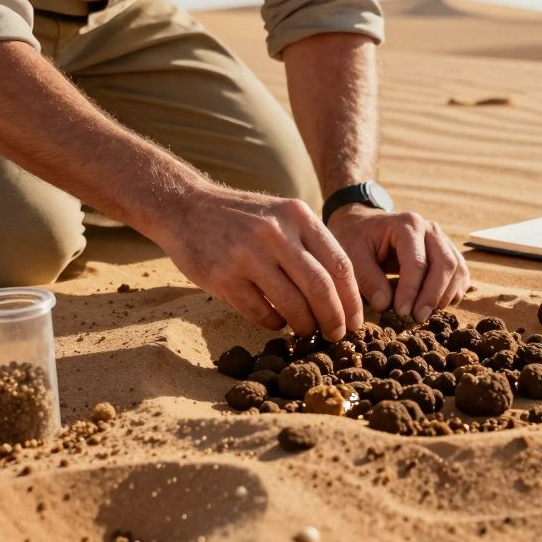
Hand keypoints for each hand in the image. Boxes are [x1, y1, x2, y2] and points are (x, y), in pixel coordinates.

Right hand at [158, 185, 363, 340]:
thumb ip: (310, 244)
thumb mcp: (281, 215)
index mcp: (297, 215)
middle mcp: (275, 232)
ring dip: (304, 326)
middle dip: (334, 319)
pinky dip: (274, 324)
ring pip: (292, 305)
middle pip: (320, 288)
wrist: (185, 207)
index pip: (340, 264)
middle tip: (337, 335)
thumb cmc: (242, 218)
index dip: (352, 300)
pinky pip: (260, 313)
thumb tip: (344, 294)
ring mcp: (247, 254)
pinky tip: (275, 322)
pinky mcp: (223, 276)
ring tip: (306, 331)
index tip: (356, 321)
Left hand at [326, 204, 470, 322]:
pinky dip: (453, 292)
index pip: (417, 262)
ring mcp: (441, 238)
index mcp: (406, 225)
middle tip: (417, 318)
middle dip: (433, 295)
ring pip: (457, 269)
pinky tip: (436, 306)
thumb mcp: (352, 255)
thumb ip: (367, 279)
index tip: (401, 313)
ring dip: (445, 296)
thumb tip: (385, 305)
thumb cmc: (356, 238)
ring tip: (424, 315)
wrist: (363, 224)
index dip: (411, 291)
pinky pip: (460, 273)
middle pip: (445, 264)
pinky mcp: (446, 250)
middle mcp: (429, 229)